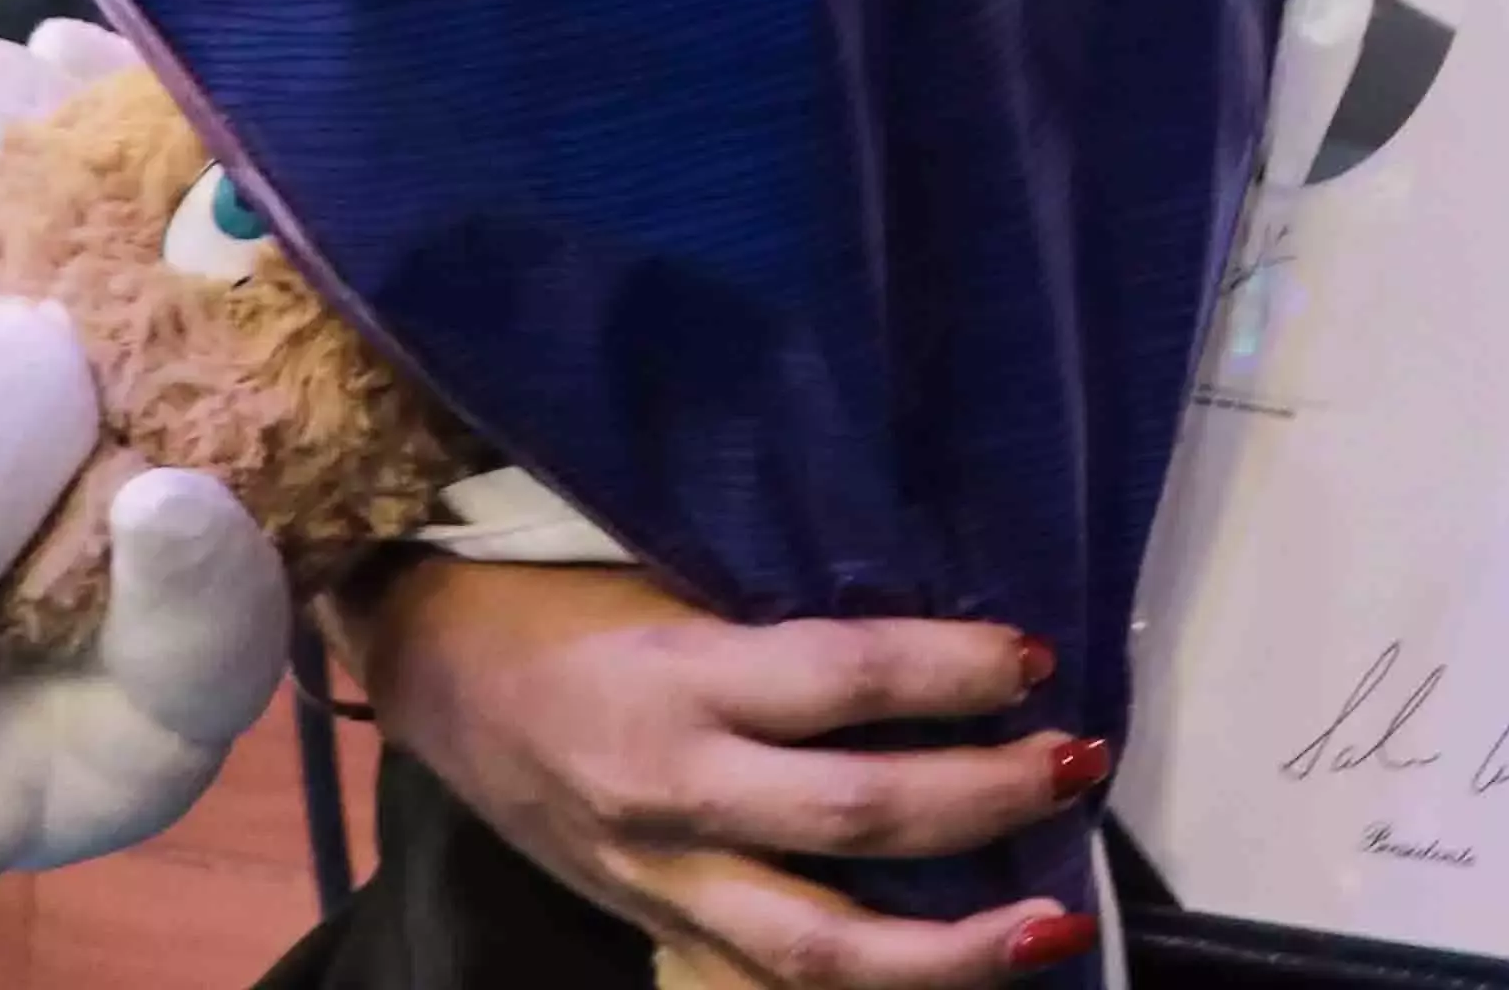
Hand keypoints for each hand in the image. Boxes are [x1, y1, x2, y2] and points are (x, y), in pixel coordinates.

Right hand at [343, 561, 1097, 986]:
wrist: (428, 667)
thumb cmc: (561, 588)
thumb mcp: (663, 560)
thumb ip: (782, 597)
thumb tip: (942, 591)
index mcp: (678, 675)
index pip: (841, 678)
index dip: (948, 669)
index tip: (1035, 655)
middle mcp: (673, 790)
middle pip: (854, 817)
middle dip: (983, 798)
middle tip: (1080, 761)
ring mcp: (661, 876)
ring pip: (819, 947)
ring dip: (952, 947)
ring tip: (1056, 925)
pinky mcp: (656, 925)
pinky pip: (775, 974)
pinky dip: (881, 982)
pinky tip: (967, 969)